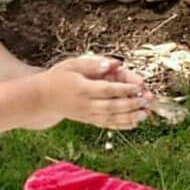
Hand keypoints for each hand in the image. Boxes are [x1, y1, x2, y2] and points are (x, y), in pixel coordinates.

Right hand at [28, 56, 150, 130]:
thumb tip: (114, 64)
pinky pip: (106, 124)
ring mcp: (86, 114)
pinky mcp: (87, 120)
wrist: (41, 98)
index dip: (124, 89)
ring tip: (145, 114)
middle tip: (147, 100)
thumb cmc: (59, 76)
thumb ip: (94, 64)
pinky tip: (134, 123)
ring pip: (110, 118)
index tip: (139, 86)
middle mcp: (85, 104)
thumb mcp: (73, 65)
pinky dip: (120, 125)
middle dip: (131, 104)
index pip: (107, 90)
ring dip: (129, 117)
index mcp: (82, 88)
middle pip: (111, 107)